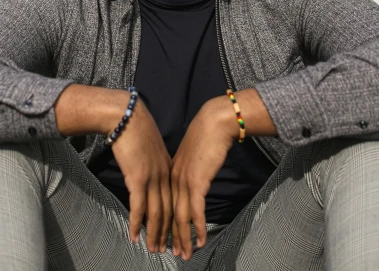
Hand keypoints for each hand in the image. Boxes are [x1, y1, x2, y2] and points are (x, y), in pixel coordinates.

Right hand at [54, 85, 172, 253]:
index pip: (175, 199)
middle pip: (169, 210)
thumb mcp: (151, 146)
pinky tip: (135, 237)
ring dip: (155, 234)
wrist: (126, 115)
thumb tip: (150, 172)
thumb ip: (154, 161)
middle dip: (170, 233)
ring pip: (157, 213)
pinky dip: (137, 224)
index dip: (176, 219)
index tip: (176, 234)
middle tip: (170, 251)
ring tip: (153, 250)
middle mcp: (164, 174)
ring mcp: (152, 177)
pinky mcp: (138, 177)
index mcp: (169, 167)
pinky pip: (139, 207)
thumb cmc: (135, 128)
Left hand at [170, 97, 236, 260]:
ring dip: (183, 238)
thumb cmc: (207, 135)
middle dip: (170, 236)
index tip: (163, 237)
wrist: (215, 122)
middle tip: (170, 254)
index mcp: (170, 172)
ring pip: (181, 216)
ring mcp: (184, 181)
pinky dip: (197, 228)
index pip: (165, 203)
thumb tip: (192, 179)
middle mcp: (173, 178)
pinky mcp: (197, 182)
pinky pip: (196, 211)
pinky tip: (200, 241)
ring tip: (185, 255)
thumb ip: (188, 168)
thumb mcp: (192, 154)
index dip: (164, 223)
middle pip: (170, 213)